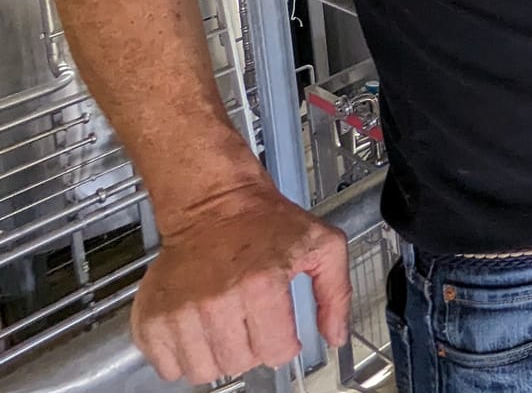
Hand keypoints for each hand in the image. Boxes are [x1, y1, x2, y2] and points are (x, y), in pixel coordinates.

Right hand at [132, 183, 349, 384]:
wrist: (213, 202)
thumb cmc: (266, 222)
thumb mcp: (321, 245)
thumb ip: (337, 293)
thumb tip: (335, 336)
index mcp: (261, 285)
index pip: (275, 353)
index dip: (284, 345)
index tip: (281, 330)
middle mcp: (216, 302)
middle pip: (239, 365)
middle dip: (252, 349)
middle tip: (251, 321)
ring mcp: (180, 312)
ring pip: (204, 371)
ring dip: (218, 356)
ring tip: (225, 326)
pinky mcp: (151, 317)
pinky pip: (168, 367)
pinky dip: (184, 357)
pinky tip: (198, 330)